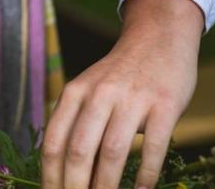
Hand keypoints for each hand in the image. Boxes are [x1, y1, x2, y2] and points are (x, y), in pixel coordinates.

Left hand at [41, 0, 202, 188]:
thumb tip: (61, 170)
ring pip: (113, 152)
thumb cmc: (118, 76)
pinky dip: (146, 176)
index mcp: (74, 92)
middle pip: (80, 151)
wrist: (157, 40)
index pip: (54, 141)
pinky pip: (154, 147)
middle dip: (75, 186)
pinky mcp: (164, 105)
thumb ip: (75, 122)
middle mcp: (99, 94)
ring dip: (107, 186)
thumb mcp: (87, 90)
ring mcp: (132, 99)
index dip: (50, 175)